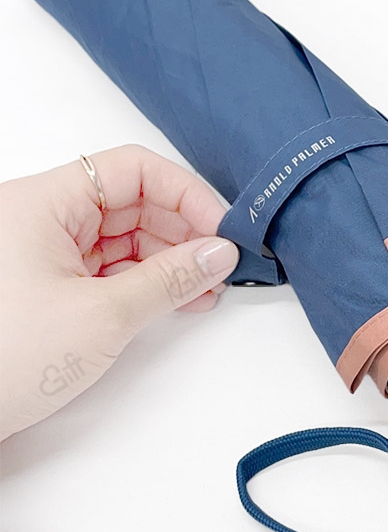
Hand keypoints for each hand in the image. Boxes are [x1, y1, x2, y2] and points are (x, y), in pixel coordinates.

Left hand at [0, 144, 238, 438]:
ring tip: (207, 287)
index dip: (186, 195)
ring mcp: (44, 253)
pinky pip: (111, 268)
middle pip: (133, 202)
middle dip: (184, 230)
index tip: (222, 229)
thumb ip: (171, 278)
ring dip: (171, 259)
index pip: (132, 170)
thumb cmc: (4, 361)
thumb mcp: (104, 315)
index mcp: (42, 203)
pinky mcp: (50, 286)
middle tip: (222, 262)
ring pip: (126, 237)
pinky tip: (179, 298)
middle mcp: (41, 219)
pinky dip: (148, 281)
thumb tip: (218, 253)